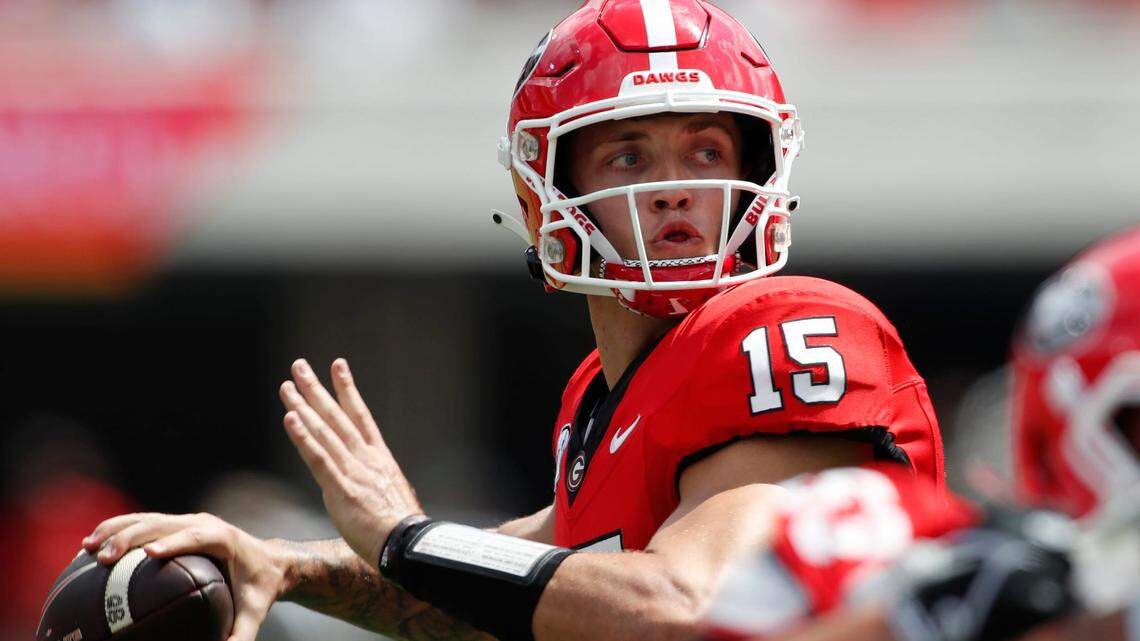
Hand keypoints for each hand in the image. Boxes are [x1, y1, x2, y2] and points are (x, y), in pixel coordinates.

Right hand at [82, 513, 285, 640]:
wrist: (271, 562)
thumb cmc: (261, 588)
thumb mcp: (254, 613)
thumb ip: (241, 636)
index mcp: (224, 539)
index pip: (196, 537)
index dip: (173, 543)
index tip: (149, 553)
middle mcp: (204, 523)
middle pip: (162, 524)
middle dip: (130, 536)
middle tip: (102, 556)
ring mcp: (189, 521)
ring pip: (147, 519)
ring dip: (116, 529)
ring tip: (86, 548)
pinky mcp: (178, 525)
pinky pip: (144, 523)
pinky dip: (117, 530)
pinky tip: (92, 546)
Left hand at [279, 357, 422, 569]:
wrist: (406, 544)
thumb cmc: (400, 529)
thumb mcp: (392, 496)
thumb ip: (377, 483)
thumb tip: (372, 482)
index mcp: (380, 458)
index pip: (361, 415)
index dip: (348, 389)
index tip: (338, 366)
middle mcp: (366, 458)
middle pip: (337, 416)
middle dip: (317, 389)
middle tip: (300, 366)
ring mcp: (353, 471)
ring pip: (324, 431)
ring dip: (303, 406)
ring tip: (287, 386)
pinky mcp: (341, 489)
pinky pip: (318, 458)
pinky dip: (303, 437)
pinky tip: (290, 419)